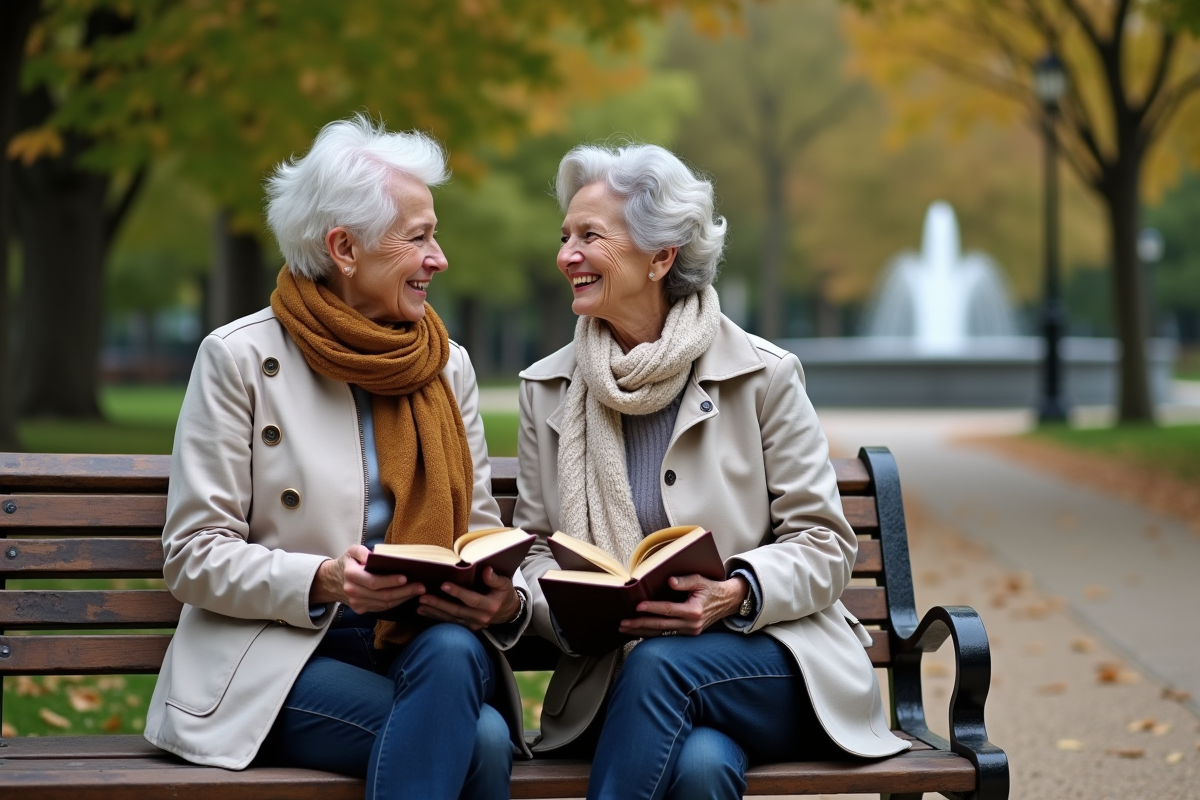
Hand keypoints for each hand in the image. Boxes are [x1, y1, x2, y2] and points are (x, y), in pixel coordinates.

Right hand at [311, 545, 425, 612]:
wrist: (333, 581)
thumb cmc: (348, 563)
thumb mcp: (352, 551)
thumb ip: (361, 551)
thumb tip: (374, 557)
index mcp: (351, 575)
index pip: (373, 582)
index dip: (389, 581)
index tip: (405, 578)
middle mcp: (353, 591)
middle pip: (382, 595)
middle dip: (404, 591)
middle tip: (421, 586)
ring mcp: (357, 603)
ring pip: (384, 604)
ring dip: (403, 598)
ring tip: (418, 590)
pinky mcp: (362, 609)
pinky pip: (382, 608)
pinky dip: (397, 602)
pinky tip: (408, 595)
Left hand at [416, 567, 520, 631]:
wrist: (509, 612)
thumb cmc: (505, 594)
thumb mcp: (505, 583)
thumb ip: (494, 578)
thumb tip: (486, 570)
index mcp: (490, 605)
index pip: (471, 599)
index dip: (457, 592)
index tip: (443, 585)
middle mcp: (480, 617)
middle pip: (456, 611)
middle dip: (438, 604)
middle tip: (423, 597)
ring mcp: (474, 624)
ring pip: (451, 619)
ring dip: (434, 612)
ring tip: (420, 606)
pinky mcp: (469, 628)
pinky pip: (451, 623)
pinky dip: (437, 618)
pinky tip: (425, 612)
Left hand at [619, 574, 748, 637]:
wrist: (727, 602)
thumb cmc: (712, 589)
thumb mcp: (700, 580)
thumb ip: (685, 581)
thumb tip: (669, 581)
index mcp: (693, 611)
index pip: (668, 610)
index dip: (652, 608)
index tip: (637, 606)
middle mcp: (691, 625)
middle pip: (660, 625)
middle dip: (640, 625)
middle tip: (623, 623)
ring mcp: (689, 631)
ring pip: (661, 633)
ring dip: (642, 632)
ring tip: (625, 629)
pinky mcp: (688, 634)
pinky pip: (666, 635)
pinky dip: (651, 635)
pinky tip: (639, 633)